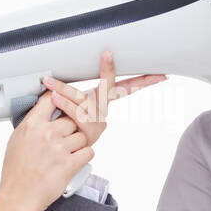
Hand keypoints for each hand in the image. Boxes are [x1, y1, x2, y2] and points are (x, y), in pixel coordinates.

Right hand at [0, 90, 95, 210]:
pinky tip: (73, 161)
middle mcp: (46, 133)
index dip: (61, 100)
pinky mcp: (70, 164)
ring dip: (78, 144)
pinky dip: (83, 157)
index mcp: (31, 125)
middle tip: (64, 139)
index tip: (64, 104)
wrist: (19, 196)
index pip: (51, 99)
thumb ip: (32, 125)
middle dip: (70, 129)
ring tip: (66, 154)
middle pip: (71, 119)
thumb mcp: (16, 140)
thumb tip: (43, 115)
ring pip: (82, 136)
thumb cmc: (16, 172)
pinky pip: (88, 152)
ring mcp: (59, 148)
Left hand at [42, 51, 166, 148]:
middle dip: (110, 71)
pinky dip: (63, 104)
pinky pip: (75, 113)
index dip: (146, 82)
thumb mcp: (72, 107)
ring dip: (65, 90)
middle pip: (113, 89)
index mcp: (104, 102)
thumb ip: (71, 93)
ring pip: (84, 100)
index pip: (128, 88)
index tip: (161, 76)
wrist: (59, 156)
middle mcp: (103, 111)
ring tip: (50, 82)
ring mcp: (96, 122)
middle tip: (108, 54)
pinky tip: (54, 97)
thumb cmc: (65, 126)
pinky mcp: (87, 131)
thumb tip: (66, 76)